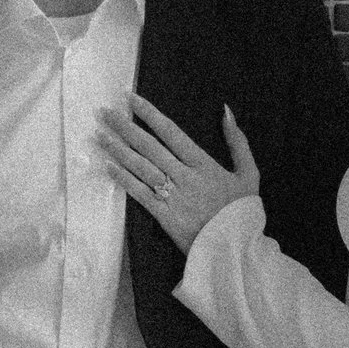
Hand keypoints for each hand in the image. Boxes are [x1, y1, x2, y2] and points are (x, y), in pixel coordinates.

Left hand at [100, 93, 260, 252]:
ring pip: (141, 167)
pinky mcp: (164, 216)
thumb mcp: (249, 174)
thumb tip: (225, 111)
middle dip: (125, 127)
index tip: (131, 99)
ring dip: (118, 150)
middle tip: (104, 112)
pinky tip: (108, 166)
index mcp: (204, 164)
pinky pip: (140, 194)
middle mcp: (185, 177)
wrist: (236, 248)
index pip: (172, 132)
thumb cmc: (242, 211)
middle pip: (150, 147)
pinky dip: (123, 179)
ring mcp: (173, 197)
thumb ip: (238, 142)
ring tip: (99, 134)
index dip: (149, 114)